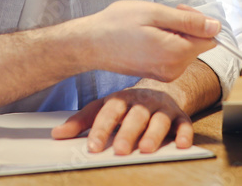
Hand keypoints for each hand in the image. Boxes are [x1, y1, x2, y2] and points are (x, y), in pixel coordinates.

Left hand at [50, 87, 192, 154]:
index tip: (92, 146)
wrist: (160, 91)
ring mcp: (163, 108)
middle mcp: (142, 102)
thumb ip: (81, 122)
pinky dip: (185, 133)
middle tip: (119, 150)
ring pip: (159, 120)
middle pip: (135, 116)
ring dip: (154, 134)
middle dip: (127, 133)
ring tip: (146, 150)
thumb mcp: (103, 108)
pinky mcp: (180, 116)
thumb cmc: (127, 105)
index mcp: (121, 99)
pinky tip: (182, 144)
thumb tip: (56, 134)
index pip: (109, 112)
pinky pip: (185, 124)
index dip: (100, 128)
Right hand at [79, 0, 219, 80]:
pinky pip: (174, 56)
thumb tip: (215, 26)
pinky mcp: (158, 74)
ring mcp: (165, 74)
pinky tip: (148, 36)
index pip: (210, 38)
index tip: (178, 11)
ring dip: (175, 34)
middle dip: (186, 27)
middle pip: (198, 44)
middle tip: (163, 14)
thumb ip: (188, 21)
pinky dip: (167, 43)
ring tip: (152, 25)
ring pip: (186, 49)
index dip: (198, 21)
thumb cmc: (117, 24)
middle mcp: (174, 69)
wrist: (91, 43)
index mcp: (176, 54)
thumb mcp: (155, 13)